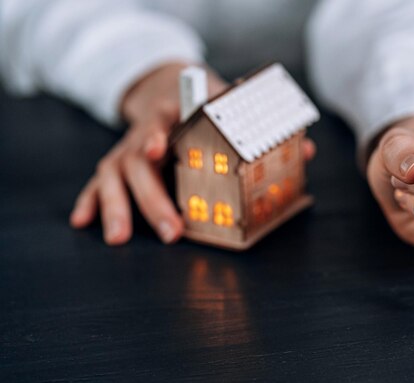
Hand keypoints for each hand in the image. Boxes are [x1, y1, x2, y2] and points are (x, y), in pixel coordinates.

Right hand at [70, 62, 316, 244]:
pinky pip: (96, 183)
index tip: (158, 147)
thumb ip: (262, 130)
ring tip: (117, 238)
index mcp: (174, 113)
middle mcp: (145, 132)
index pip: (163, 120)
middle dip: (151, 199)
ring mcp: (126, 148)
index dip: (158, 133)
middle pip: (137, 161)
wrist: (168, 89)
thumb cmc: (203, 105)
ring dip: (114, 207)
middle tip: (171, 230)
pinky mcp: (115, 164)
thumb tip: (306, 150)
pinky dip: (90, 202)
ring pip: (111, 175)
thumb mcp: (229, 106)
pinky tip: (82, 221)